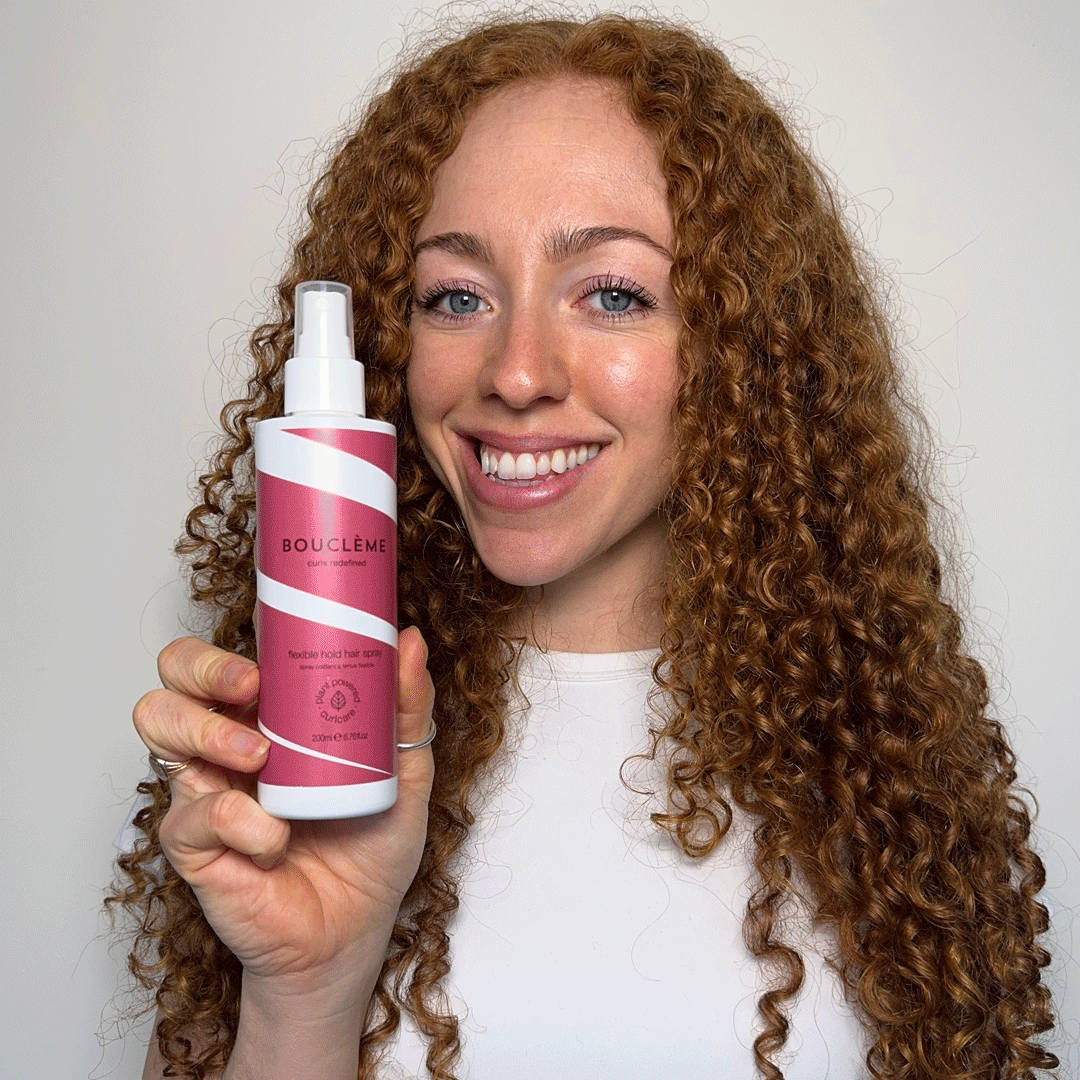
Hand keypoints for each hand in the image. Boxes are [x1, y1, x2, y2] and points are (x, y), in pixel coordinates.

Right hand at [132, 629, 434, 992]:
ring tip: (259, 756)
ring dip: (207, 731)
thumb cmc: (370, 847)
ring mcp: (205, 789)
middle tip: (251, 686)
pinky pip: (195, 814)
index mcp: (270, 717)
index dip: (232, 643)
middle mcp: (227, 743)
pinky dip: (240, 822)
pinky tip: (274, 840)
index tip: (268, 646)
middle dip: (202, 669)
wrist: (353, 931)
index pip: (226, 658)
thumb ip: (406, 707)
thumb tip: (409, 641)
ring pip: (159, 725)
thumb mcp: (404, 770)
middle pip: (174, 678)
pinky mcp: (193, 843)